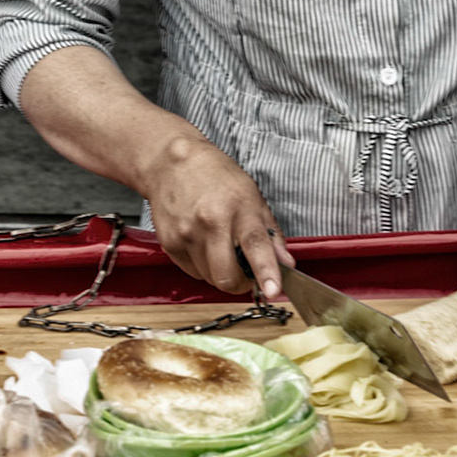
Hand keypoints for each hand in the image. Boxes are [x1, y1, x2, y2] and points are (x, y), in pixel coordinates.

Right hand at [141, 133, 294, 297]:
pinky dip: (202, 266)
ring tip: (219, 246)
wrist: (172, 163)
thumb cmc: (216, 177)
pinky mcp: (170, 243)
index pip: (257, 247)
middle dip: (240, 283)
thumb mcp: (253, 197)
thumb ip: (271, 234)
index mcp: (239, 210)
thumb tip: (286, 263)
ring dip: (219, 272)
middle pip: (227, 277)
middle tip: (245, 272)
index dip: (266, 273)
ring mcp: (187, 234)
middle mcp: (211, 223)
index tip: (274, 292)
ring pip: (210, 279)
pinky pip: (192, 272)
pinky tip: (202, 243)